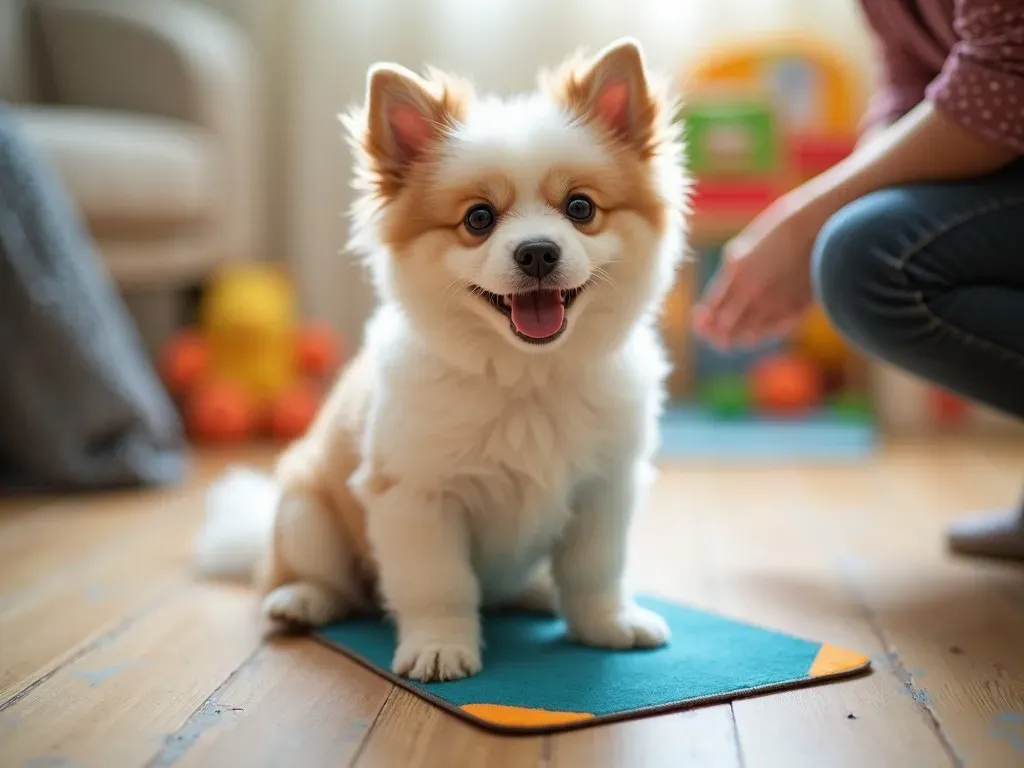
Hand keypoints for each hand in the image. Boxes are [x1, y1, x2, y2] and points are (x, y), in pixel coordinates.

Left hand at [692, 195, 825, 348]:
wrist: (824, 220)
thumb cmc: (784, 226)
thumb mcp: (748, 243)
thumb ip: (732, 268)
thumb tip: (720, 293)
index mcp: (735, 269)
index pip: (711, 308)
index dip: (703, 321)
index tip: (700, 322)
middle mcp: (752, 290)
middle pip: (725, 327)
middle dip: (716, 334)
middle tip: (714, 336)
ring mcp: (775, 301)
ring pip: (749, 334)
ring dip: (739, 337)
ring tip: (734, 336)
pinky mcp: (796, 308)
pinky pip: (772, 330)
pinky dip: (763, 333)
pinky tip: (758, 329)